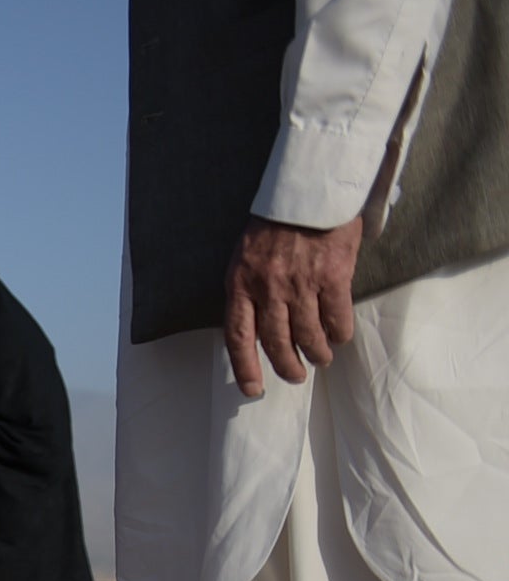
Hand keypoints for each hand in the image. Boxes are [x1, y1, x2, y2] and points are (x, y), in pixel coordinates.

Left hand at [224, 215, 362, 398]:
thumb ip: (249, 290)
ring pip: (309, 335)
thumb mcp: (247, 257)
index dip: (245, 368)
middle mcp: (269, 288)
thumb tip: (257, 328)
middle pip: (277, 343)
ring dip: (316, 353)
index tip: (252, 389)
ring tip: (321, 358)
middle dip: (287, 366)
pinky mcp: (333, 275)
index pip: (238, 337)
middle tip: (296, 375)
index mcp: (241, 284)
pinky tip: (340, 336)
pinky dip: (339, 333)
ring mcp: (301, 283)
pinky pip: (337, 317)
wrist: (309, 191)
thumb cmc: (276, 225)